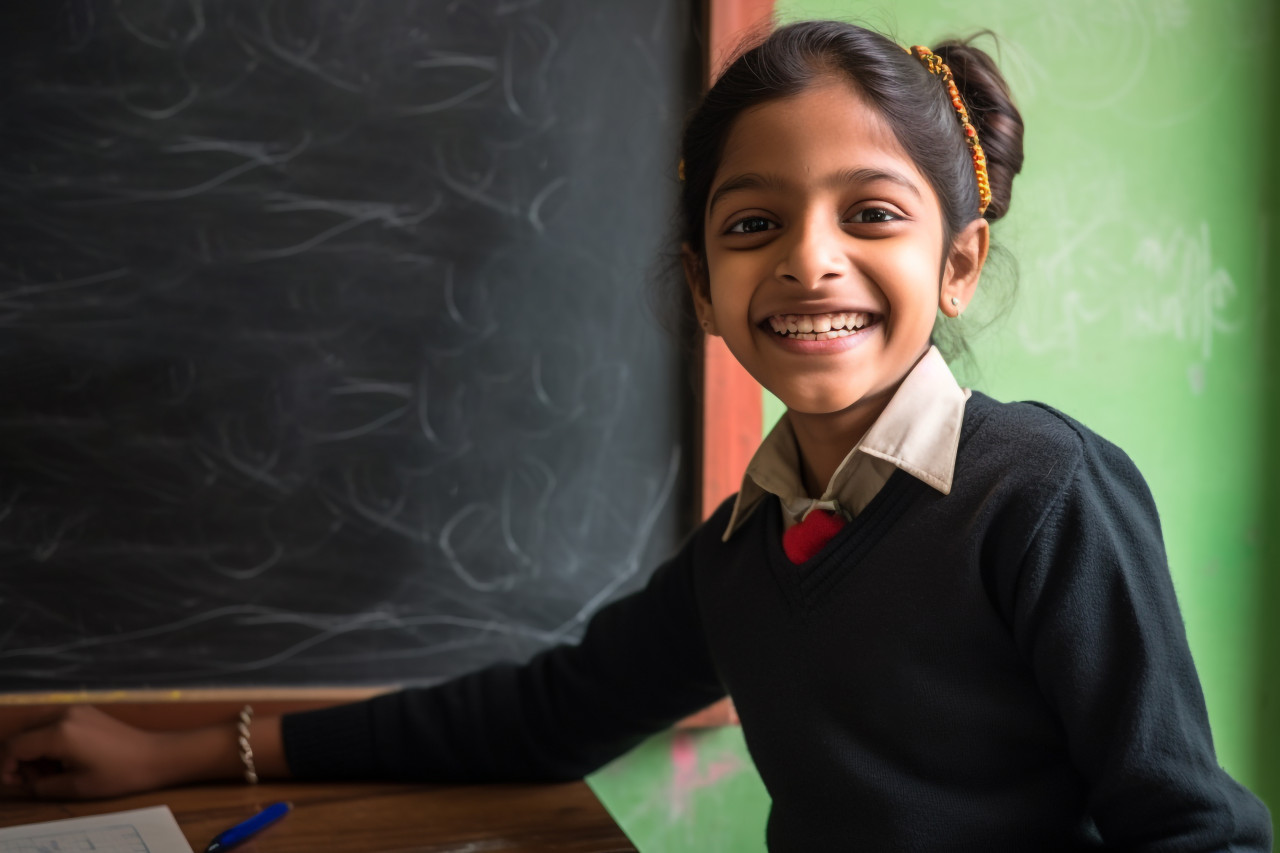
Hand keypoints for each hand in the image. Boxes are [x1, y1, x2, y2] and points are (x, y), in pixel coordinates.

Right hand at [0, 705, 171, 798]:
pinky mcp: (84, 710)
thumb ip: (40, 785)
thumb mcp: (75, 787)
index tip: (15, 783)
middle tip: (35, 779)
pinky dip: (47, 739)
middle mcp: (64, 714)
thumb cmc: (118, 774)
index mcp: (60, 732)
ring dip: (33, 748)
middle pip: (21, 733)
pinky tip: (64, 757)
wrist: (154, 755)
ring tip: (52, 770)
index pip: (14, 746)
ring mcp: (75, 709)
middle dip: (19, 757)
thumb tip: (22, 781)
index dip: (6, 766)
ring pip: (35, 726)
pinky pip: (52, 722)